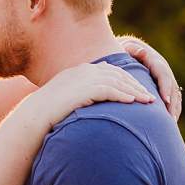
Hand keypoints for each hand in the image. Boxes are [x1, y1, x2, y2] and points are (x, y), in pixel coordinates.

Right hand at [29, 62, 154, 127]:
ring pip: (118, 82)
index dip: (126, 80)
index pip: (110, 71)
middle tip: (148, 95)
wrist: (36, 114)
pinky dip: (123, 95)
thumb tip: (92, 100)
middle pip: (118, 74)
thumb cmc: (49, 110)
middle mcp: (84, 70)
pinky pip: (110, 90)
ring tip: (147, 101)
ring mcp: (85, 78)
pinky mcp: (85, 89)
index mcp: (80, 70)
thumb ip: (81, 93)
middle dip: (135, 84)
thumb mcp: (66, 97)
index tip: (137, 89)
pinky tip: (133, 102)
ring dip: (135, 91)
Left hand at [118, 36, 181, 120]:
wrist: (134, 50)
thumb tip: (141, 51)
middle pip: (172, 90)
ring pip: (175, 97)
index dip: (165, 88)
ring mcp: (167, 81)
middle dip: (171, 104)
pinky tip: (169, 125)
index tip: (165, 100)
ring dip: (173, 111)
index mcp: (157, 64)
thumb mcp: (129, 49)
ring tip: (171, 126)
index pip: (164, 77)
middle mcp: (165, 73)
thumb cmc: (127, 52)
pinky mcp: (166, 89)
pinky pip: (172, 101)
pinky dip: (172, 112)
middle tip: (170, 119)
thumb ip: (134, 50)